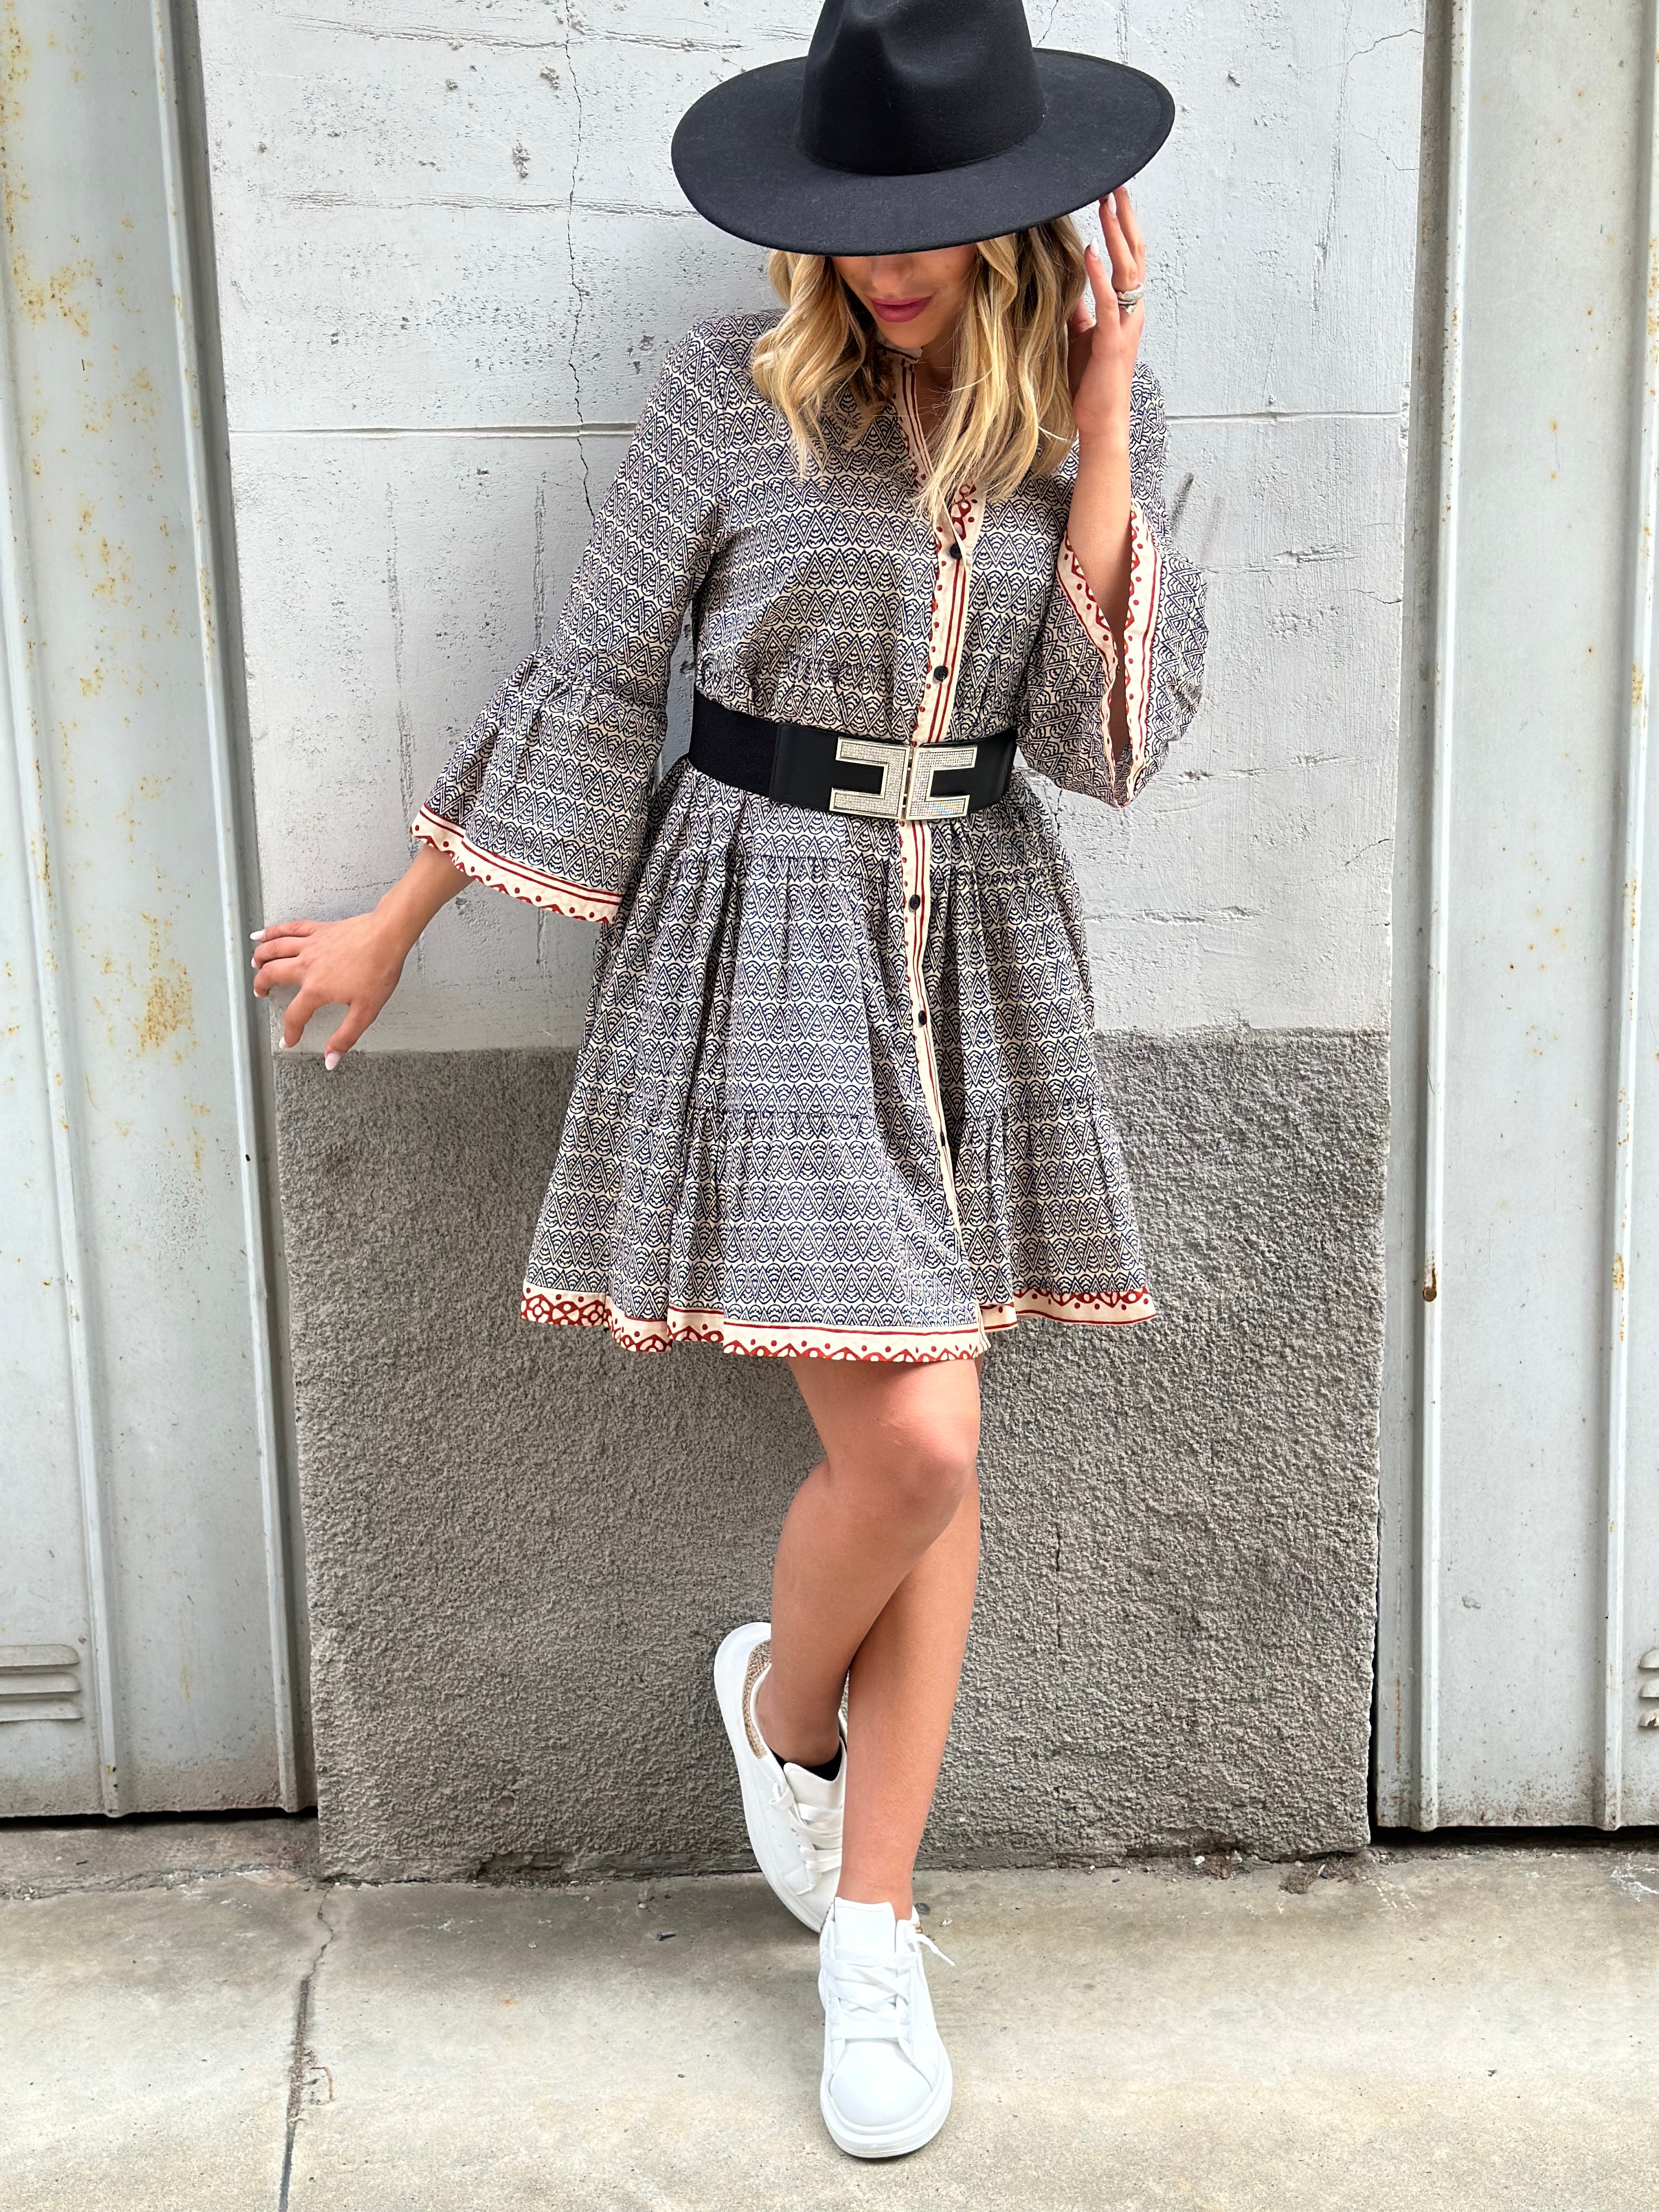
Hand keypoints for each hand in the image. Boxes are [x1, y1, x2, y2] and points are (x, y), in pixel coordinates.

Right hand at [251, 910, 410, 1063]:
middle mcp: (306, 965)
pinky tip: (261, 936)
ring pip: (274, 949)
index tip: (288, 1040)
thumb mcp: (365, 1012)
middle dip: (261, 986)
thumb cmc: (379, 971)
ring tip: (255, 965)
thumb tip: (330, 1060)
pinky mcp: (318, 930)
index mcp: (316, 989)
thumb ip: (345, 1037)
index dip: (289, 1032)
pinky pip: (288, 929)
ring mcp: (310, 945)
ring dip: (260, 958)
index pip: (295, 1015)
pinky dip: (271, 931)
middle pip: (272, 975)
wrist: (388, 936)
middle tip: (260, 993)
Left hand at [1066, 186, 1146, 446]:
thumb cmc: (1090, 383)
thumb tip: (1069, 283)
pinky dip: (1100, 274)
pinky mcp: (1113, 342)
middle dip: (1124, 217)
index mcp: (1125, 308)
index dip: (1120, 225)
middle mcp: (1131, 311)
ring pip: (1127, 269)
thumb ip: (1080, 308)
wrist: (1099, 422)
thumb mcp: (1081, 336)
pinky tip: (1092, 249)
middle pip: (1134, 253)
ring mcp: (1125, 325)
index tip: (1111, 194)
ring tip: (1107, 203)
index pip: (1127, 256)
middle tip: (1115, 183)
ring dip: (1115, 234)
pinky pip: (1109, 301)